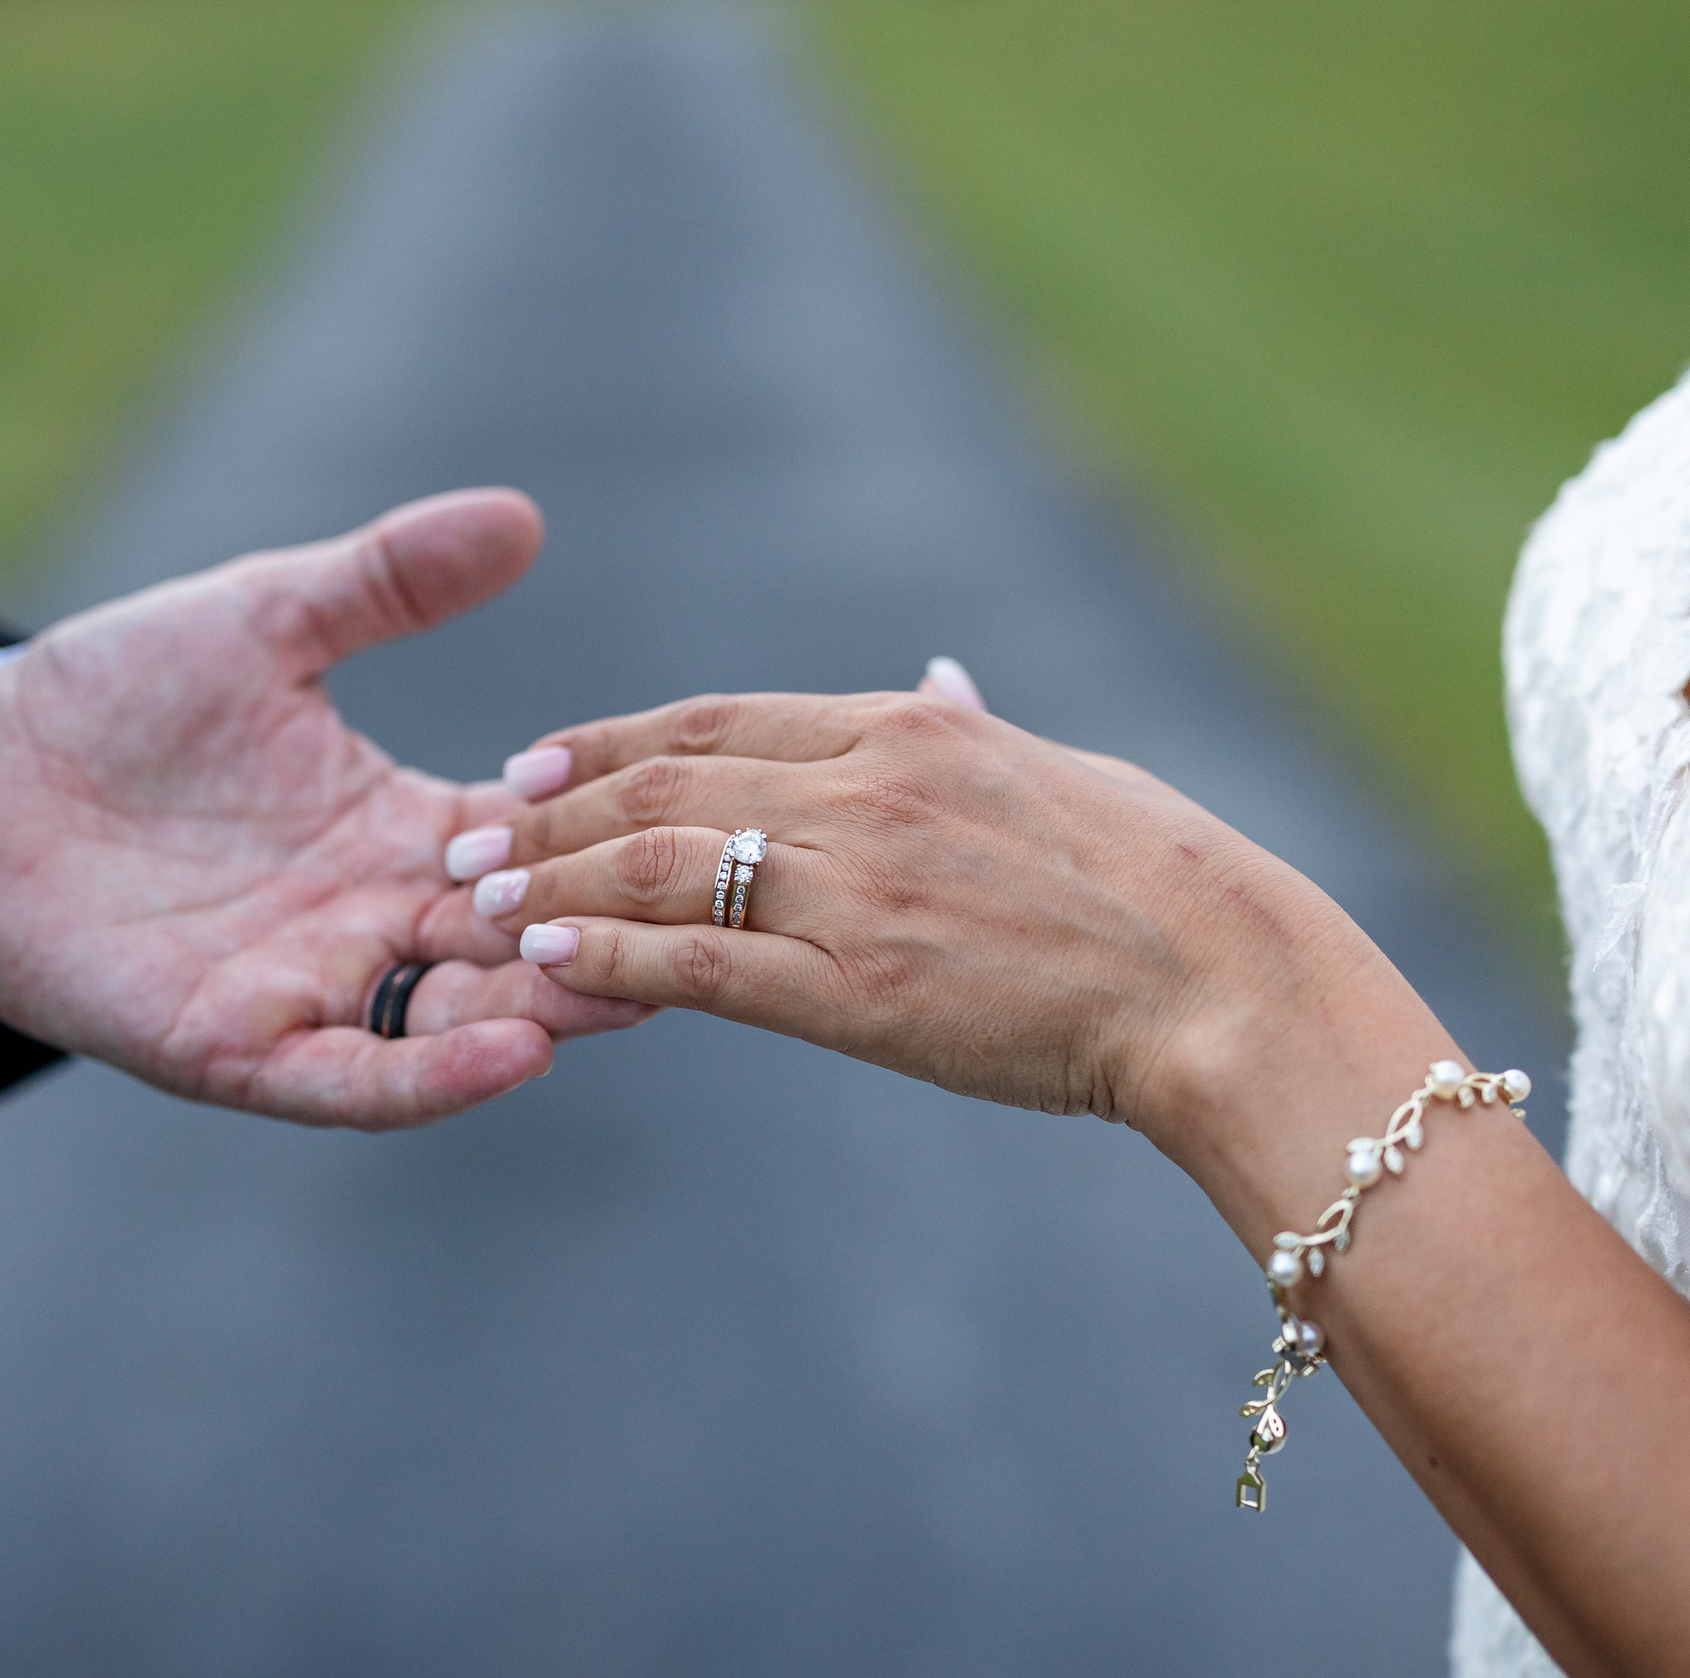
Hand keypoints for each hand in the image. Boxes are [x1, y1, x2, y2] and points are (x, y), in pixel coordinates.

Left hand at [0, 489, 651, 1128]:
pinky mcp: (232, 1043)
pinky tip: (512, 1051)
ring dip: (548, 1011)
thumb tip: (521, 514)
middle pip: (524, 943)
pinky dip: (434, 1077)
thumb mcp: (265, 622)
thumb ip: (388, 581)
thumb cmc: (111, 697)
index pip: (537, 840)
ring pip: (459, 1021)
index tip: (696, 806)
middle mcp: (372, 919)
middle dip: (609, 935)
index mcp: (397, 828)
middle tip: (704, 918)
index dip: (606, 826)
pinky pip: (351, 1076)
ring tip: (634, 986)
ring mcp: (308, 988)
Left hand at [441, 676, 1382, 1140]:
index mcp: (906, 732)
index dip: (610, 742)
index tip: (536, 761)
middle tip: (468, 834)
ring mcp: (859, 887)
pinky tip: (544, 962)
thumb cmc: (1160, 881)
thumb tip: (941, 677)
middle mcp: (866, 791)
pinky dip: (611, 957)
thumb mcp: (1057, 771)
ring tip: (475, 900)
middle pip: (667, 787)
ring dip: (556, 881)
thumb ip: (972, 729)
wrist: (1222, 982)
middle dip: (553, 812)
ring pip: (665, 868)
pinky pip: (705, 964)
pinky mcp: (860, 988)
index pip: (718, 722)